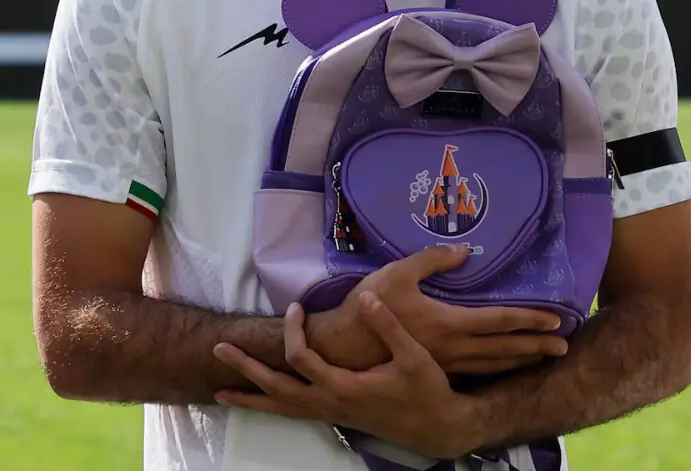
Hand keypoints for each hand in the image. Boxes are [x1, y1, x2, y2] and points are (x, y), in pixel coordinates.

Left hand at [215, 293, 485, 459]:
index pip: (301, 358)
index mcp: (343, 387)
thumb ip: (387, 326)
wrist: (436, 427)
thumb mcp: (413, 356)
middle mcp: (330, 404)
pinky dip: (271, 407)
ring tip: (220, 393)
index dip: (294, 330)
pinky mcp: (335, 418)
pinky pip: (292, 414)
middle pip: (276, 388)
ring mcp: (330, 414)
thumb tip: (366, 298)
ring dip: (250, 397)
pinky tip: (263, 402)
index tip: (296, 306)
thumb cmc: (426, 390)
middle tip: (220, 349)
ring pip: (280, 409)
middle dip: (247, 369)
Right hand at [309, 245, 567, 374]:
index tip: (555, 319)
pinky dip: (497, 370)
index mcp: (449, 321)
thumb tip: (465, 250)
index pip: (499, 321)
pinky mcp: (437, 368)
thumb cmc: (373, 304)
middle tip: (564, 346)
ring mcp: (446, 362)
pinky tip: (505, 367)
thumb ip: (433, 259)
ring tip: (543, 358)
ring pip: (492, 365)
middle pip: (504, 349)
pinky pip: (476, 372)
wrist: (347, 344)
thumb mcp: (399, 272)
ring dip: (521, 361)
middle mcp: (453, 347)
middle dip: (536, 347)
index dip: (529, 319)